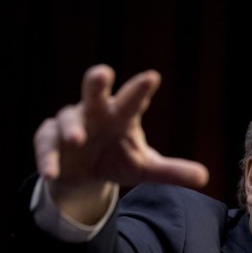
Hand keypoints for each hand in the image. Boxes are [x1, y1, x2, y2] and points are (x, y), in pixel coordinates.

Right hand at [34, 64, 209, 221]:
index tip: (152, 77)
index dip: (141, 89)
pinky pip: (46, 144)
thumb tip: (205, 178)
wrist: (85, 174)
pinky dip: (48, 158)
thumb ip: (172, 171)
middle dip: (97, 82)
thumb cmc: (119, 159)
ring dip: (71, 128)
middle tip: (103, 74)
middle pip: (95, 91)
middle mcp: (96, 113)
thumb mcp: (145, 168)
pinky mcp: (49, 140)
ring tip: (77, 140)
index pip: (134, 99)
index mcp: (122, 115)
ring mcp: (70, 124)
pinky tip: (53, 173)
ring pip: (67, 118)